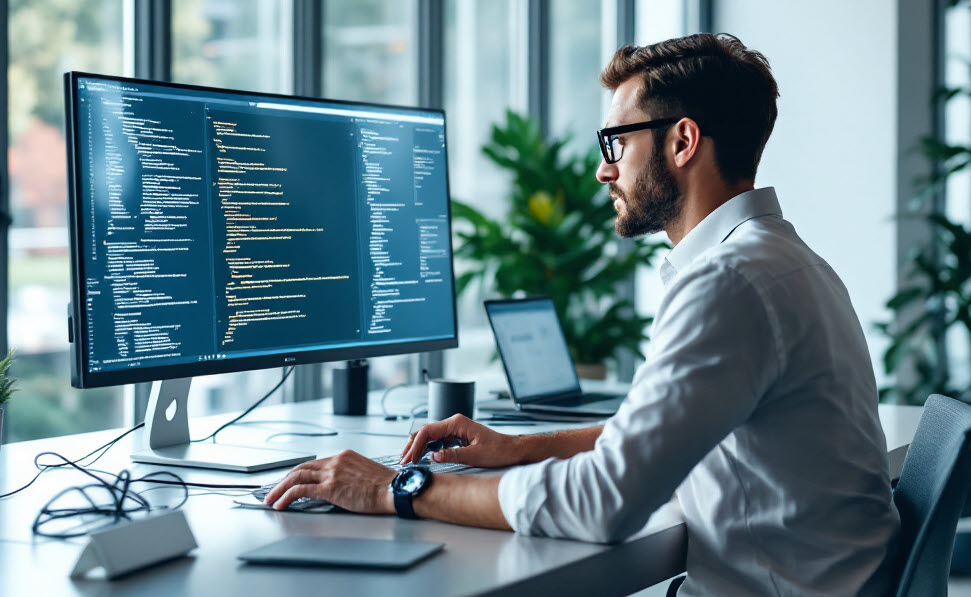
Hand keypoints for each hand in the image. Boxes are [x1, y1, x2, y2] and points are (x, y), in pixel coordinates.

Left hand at [263, 450, 396, 513]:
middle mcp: (335, 461)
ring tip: (271, 499)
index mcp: (344, 456)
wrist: (394, 490)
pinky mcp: (330, 487)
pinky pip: (301, 490)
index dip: (300, 473)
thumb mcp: (365, 473)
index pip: (315, 463)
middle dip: (284, 479)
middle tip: (274, 489)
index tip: (291, 481)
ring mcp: (332, 473)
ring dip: (280, 489)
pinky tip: (281, 504)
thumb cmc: (386, 486)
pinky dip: (287, 496)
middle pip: (301, 468)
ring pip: (296, 477)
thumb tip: (340, 486)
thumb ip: (349, 475)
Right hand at [400, 414, 521, 467]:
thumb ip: (452, 455)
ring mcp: (455, 429)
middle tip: (404, 460)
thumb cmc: (498, 450)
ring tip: (409, 460)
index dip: (416, 445)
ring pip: (430, 436)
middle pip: (426, 432)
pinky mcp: (457, 437)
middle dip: (413, 446)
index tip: (409, 458)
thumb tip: (432, 457)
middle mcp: (455, 423)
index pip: (429, 431)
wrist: (512, 450)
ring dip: (419, 447)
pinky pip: (438, 441)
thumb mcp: (474, 456)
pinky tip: (423, 457)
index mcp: (457, 423)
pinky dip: (428, 449)